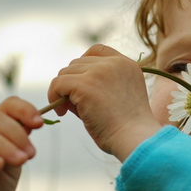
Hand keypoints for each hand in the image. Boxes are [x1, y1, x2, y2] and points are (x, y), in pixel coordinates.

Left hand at [48, 44, 162, 160]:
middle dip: (72, 82)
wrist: (136, 139)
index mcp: (127, 64)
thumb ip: (99, 85)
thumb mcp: (119, 97)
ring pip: (65, 73)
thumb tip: (67, 86)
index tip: (80, 85)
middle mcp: (115, 63)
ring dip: (63, 91)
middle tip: (73, 105)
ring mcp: (100, 72)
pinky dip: (54, 96)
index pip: (97, 51)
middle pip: (77, 63)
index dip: (83, 65)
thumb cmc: (128, 129)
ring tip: (69, 110)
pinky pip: (58, 84)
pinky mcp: (86, 84)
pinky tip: (62, 112)